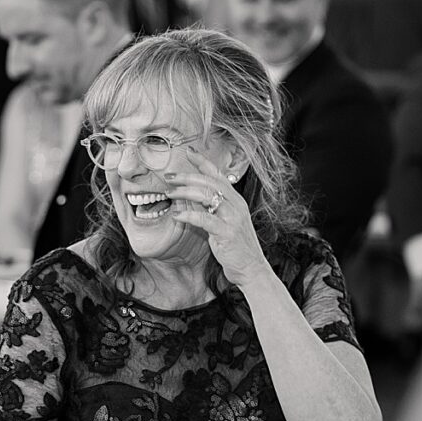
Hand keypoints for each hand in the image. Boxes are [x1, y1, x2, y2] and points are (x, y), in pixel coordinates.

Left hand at [165, 148, 269, 286]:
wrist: (252, 269)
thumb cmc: (236, 246)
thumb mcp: (225, 222)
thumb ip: (212, 208)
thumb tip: (191, 195)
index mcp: (235, 200)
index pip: (218, 175)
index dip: (203, 162)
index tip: (188, 151)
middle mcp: (236, 205)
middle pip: (210, 182)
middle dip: (187, 176)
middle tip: (169, 176)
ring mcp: (233, 218)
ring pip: (207, 196)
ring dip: (185, 192)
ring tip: (169, 193)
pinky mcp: (227, 233)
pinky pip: (205, 219)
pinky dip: (189, 215)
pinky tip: (176, 215)